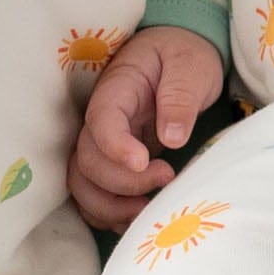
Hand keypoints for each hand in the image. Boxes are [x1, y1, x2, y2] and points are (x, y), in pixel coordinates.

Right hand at [70, 25, 225, 229]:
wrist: (178, 56)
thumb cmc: (184, 56)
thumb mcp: (191, 65)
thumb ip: (180, 97)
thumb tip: (171, 138)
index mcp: (118, 89)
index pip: (100, 120)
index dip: (115, 147)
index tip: (144, 162)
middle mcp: (101, 119)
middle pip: (86, 159)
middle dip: (122, 181)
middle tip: (166, 177)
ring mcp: (102, 144)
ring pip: (82, 183)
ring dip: (109, 206)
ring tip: (150, 211)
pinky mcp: (111, 162)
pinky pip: (93, 195)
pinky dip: (109, 214)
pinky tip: (139, 218)